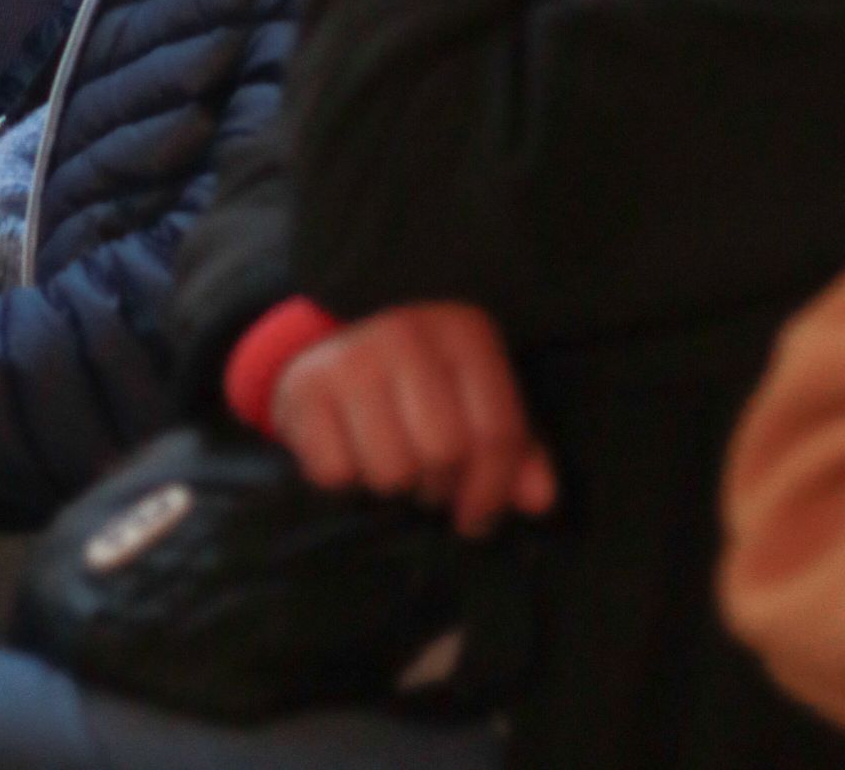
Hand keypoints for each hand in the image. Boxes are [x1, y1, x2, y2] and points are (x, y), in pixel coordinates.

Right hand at [271, 304, 556, 538]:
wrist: (331, 344)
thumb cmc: (422, 387)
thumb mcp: (477, 405)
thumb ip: (517, 453)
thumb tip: (540, 501)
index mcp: (462, 331)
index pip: (496, 432)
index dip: (493, 490)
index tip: (476, 514)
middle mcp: (406, 332)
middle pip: (443, 453)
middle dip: (439, 487)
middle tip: (427, 484)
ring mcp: (351, 356)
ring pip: (391, 471)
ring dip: (394, 488)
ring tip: (390, 464)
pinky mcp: (304, 386)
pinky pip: (336, 474)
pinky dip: (345, 480)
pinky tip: (349, 452)